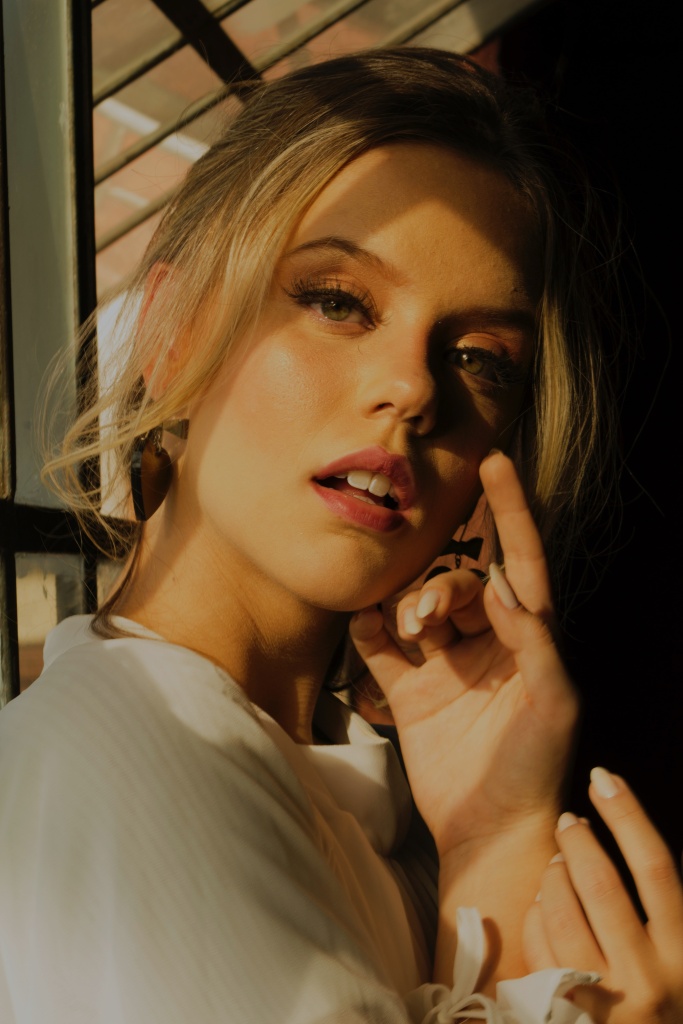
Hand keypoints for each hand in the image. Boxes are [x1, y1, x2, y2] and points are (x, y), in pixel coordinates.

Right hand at [349, 451, 578, 856]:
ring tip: (407, 631)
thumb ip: (533, 639)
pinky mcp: (408, 692)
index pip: (520, 560)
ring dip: (407, 606)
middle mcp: (484, 643)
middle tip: (427, 619)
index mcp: (526, 638)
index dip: (510, 511)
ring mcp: (442, 666)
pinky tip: (367, 627)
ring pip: (415, 607)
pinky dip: (369, 630)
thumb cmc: (535, 769)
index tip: (496, 461)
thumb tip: (504, 583)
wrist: (490, 831)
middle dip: (440, 586)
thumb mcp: (553, 703)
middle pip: (458, 583)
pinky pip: (379, 646)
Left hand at [523, 768, 682, 1022]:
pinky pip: (537, 946)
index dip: (627, 813)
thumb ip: (669, 907)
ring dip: (553, 875)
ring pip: (561, 911)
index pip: (654, 865)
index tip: (604, 777)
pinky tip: (542, 908)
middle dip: (578, 839)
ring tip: (557, 864)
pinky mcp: (563, 1014)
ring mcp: (603, 1001)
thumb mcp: (681, 957)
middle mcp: (648, 977)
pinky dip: (535, 917)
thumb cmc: (666, 1002)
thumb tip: (636, 834)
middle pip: (600, 882)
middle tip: (568, 821)